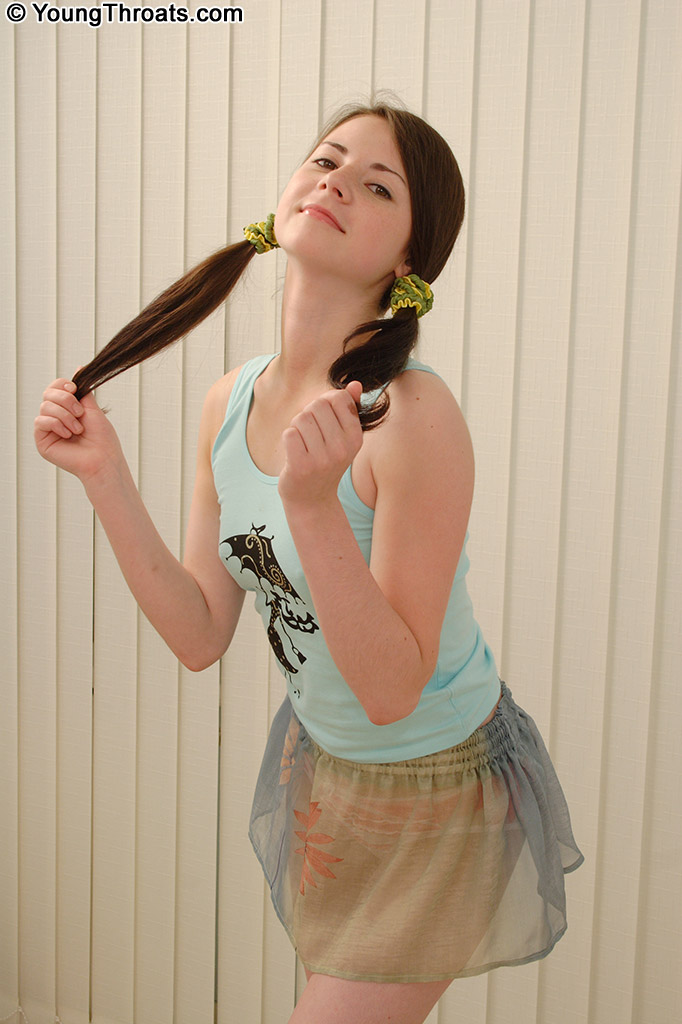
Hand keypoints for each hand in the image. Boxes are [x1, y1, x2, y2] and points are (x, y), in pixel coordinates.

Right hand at [34, 378, 124, 483]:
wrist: (103, 458)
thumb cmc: (102, 438)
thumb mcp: (92, 409)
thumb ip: (83, 391)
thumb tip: (79, 368)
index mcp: (67, 409)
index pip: (54, 387)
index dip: (62, 385)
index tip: (74, 389)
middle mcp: (55, 417)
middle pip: (48, 394)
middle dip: (66, 400)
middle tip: (80, 413)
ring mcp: (48, 429)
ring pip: (45, 407)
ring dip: (65, 416)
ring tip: (78, 429)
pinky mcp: (42, 440)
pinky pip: (41, 421)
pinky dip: (56, 425)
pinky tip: (68, 435)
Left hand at [277, 381, 362, 507]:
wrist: (312, 499)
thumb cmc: (324, 461)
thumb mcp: (341, 436)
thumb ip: (348, 408)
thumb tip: (355, 384)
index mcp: (356, 437)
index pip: (337, 398)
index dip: (324, 404)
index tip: (323, 421)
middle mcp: (342, 448)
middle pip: (316, 406)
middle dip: (308, 415)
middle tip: (310, 437)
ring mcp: (323, 459)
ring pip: (301, 418)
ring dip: (296, 428)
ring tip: (303, 445)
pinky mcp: (302, 466)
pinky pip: (289, 433)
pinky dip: (288, 440)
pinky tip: (294, 454)